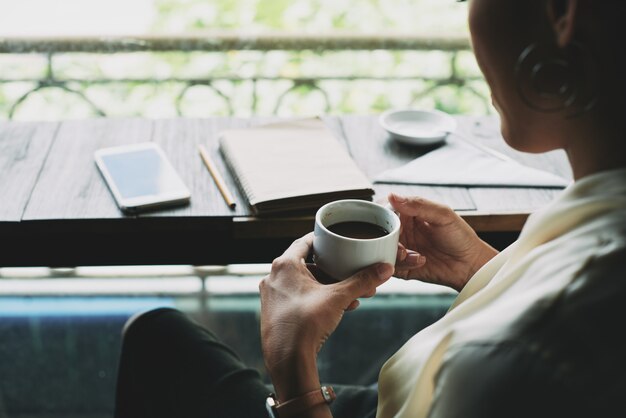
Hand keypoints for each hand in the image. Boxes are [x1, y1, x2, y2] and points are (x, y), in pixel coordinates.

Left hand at [259, 232, 392, 400]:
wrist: (288, 360)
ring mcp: (272, 296)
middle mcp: (274, 277)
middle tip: (350, 273)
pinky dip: (317, 299)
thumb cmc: (305, 325)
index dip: (324, 240)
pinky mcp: (275, 312)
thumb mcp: (338, 298)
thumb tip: (384, 269)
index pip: (305, 241)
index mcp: (284, 265)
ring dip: (327, 287)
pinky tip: (338, 309)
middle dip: (332, 270)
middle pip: (307, 264)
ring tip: (350, 295)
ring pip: (304, 283)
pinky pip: (299, 298)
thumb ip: (362, 281)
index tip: (338, 241)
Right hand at [389, 193, 497, 291]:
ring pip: (382, 249)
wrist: (471, 265)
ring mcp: (402, 249)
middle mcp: (402, 231)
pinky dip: (401, 264)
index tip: (389, 223)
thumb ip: (418, 205)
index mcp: (409, 214)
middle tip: (400, 243)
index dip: (383, 216)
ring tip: (412, 254)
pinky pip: (391, 266)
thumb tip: (392, 196)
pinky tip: (419, 261)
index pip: (385, 210)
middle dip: (386, 238)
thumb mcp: (443, 215)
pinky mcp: (403, 267)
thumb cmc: (460, 237)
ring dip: (395, 252)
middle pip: (380, 232)